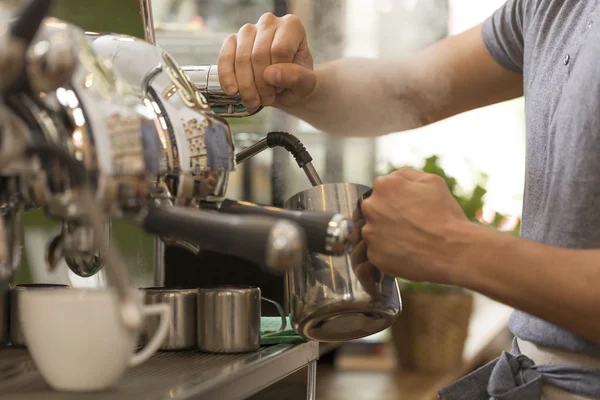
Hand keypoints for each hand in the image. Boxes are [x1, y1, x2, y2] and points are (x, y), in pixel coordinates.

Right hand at [217, 13, 316, 109]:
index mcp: (292, 26)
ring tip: (254, 100)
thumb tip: (270, 74)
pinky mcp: (232, 40)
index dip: (278, 75)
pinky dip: (227, 77)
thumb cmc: (297, 81)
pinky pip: (225, 58)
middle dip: (261, 84)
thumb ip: (296, 78)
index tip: (280, 88)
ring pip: (242, 58)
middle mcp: (269, 22)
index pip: (280, 50)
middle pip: (259, 54)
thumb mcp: (307, 84)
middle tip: (266, 100)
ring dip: (246, 85)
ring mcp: (248, 30)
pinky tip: (233, 92)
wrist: (283, 87)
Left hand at [360, 167, 468, 283]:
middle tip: (411, 225)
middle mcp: (371, 207)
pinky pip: (378, 252)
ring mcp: (370, 233)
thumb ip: (407, 174)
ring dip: (387, 234)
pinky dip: (389, 253)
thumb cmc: (445, 215)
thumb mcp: (432, 181)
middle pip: (375, 209)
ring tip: (411, 240)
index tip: (411, 208)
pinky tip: (407, 252)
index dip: (398, 199)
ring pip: (374, 231)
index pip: (383, 189)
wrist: (452, 251)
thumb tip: (394, 177)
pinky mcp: (374, 255)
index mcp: (384, 186)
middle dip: (389, 215)